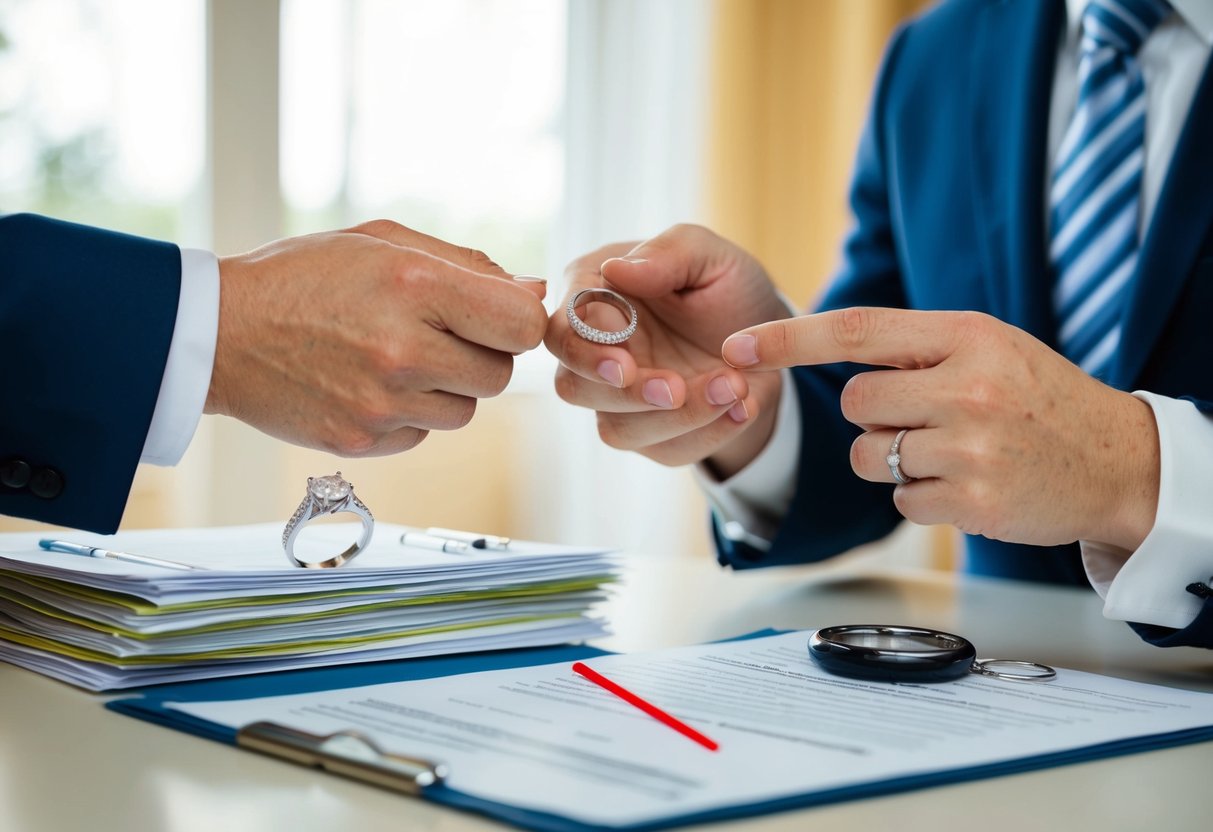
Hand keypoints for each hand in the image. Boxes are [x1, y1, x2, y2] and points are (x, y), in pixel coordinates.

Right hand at [206, 219, 547, 455]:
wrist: (219, 332)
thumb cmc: (306, 275)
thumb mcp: (382, 241)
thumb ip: (466, 263)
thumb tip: (534, 292)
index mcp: (414, 285)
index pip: (522, 323)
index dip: (518, 320)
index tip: (497, 315)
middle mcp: (403, 350)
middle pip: (501, 374)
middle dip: (481, 354)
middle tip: (436, 333)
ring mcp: (382, 403)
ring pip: (466, 410)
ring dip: (446, 387)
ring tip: (395, 356)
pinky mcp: (363, 440)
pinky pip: (423, 434)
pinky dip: (409, 414)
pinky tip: (368, 383)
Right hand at [544, 225, 790, 474]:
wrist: (769, 342)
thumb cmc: (726, 287)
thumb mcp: (711, 256)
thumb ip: (667, 254)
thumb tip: (616, 270)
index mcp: (594, 295)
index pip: (562, 329)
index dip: (587, 351)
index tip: (627, 363)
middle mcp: (596, 349)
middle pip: (573, 386)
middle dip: (624, 395)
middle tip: (677, 389)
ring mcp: (618, 397)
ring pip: (615, 429)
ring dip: (676, 418)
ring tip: (734, 387)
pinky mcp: (650, 433)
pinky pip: (665, 450)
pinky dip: (707, 435)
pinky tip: (743, 408)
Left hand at [722, 308, 1159, 549]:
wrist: (1116, 461)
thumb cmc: (1040, 398)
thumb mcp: (989, 347)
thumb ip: (916, 348)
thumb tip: (826, 352)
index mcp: (968, 337)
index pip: (857, 331)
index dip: (789, 339)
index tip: (738, 345)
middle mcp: (967, 388)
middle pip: (854, 404)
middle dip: (873, 417)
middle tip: (924, 419)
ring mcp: (970, 449)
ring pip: (869, 457)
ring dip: (893, 460)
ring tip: (952, 452)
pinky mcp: (971, 504)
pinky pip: (901, 499)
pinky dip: (922, 496)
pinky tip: (968, 483)